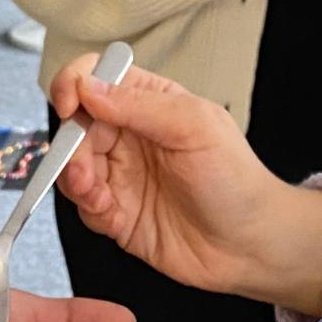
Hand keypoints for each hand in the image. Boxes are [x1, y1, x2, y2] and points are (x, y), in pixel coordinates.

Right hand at [51, 58, 321, 313]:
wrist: (250, 244)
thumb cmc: (234, 179)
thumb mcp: (193, 127)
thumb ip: (138, 105)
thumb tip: (87, 85)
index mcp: (149, 102)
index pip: (95, 77)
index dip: (74, 85)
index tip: (71, 106)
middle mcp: (129, 135)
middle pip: (75, 125)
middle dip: (71, 146)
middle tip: (85, 170)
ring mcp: (121, 175)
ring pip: (71, 166)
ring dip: (74, 179)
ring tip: (97, 196)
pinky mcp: (117, 214)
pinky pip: (83, 206)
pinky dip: (88, 209)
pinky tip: (110, 215)